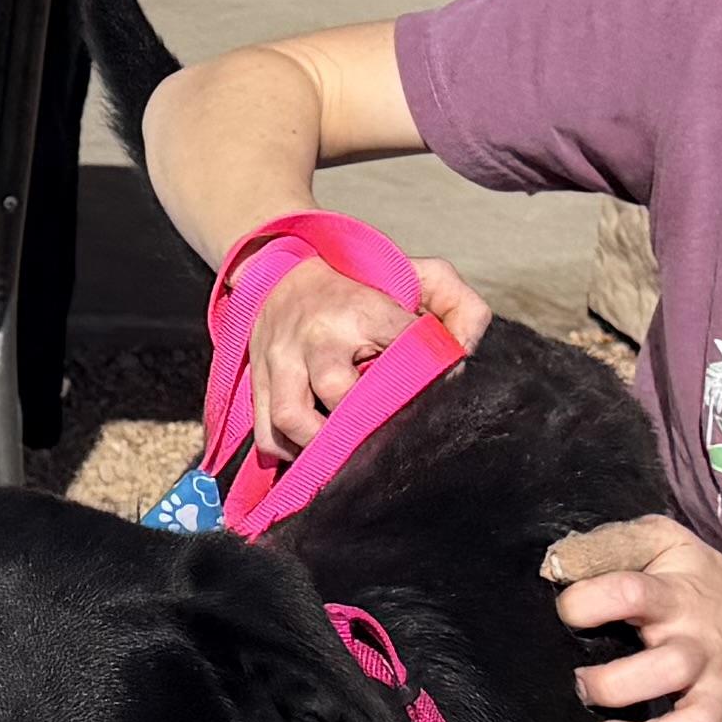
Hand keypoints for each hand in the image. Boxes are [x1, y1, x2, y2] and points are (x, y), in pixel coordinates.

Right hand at [241, 249, 492, 453]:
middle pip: (338, 391)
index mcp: (363, 309)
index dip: (427, 375)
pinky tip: (312, 448)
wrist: (285, 270)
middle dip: (366, 420)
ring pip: (292, 417)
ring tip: (346, 451)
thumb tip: (464, 357)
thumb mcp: (421, 277)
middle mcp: (318, 336)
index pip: (403, 345)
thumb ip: (461, 310)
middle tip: (388, 433)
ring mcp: (282, 360)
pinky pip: (266, 433)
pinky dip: (289, 451)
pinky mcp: (257, 380)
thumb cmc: (365, 285)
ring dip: (320, 445)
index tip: (438, 390)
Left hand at [547, 517, 721, 721]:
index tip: (567, 613)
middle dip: (610, 684)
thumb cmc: (703, 584)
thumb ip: (614, 542)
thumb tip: (557, 561)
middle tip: (582, 683)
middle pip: (663, 670)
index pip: (629, 592)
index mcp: (676, 598)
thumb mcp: (667, 543)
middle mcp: (695, 650)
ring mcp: (712, 697)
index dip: (584, 603)